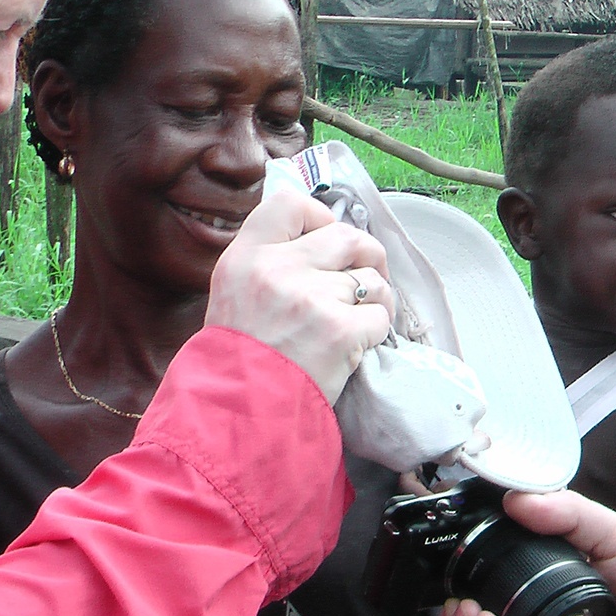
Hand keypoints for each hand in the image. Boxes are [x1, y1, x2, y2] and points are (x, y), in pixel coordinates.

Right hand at [205, 188, 394, 403]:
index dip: (319, 215)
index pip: (290, 203)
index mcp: (247, 257)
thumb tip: (323, 235)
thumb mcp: (235, 292)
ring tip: (361, 318)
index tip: (328, 237)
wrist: (239, 413)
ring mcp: (311, 299)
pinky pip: (380, 315)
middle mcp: (278, 269)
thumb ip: (270, 260)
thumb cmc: (241, 356)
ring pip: (370, 280)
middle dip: (368, 255)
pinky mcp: (340, 331)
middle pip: (346, 236)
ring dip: (376, 298)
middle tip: (369, 274)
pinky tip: (359, 343)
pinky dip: (377, 330)